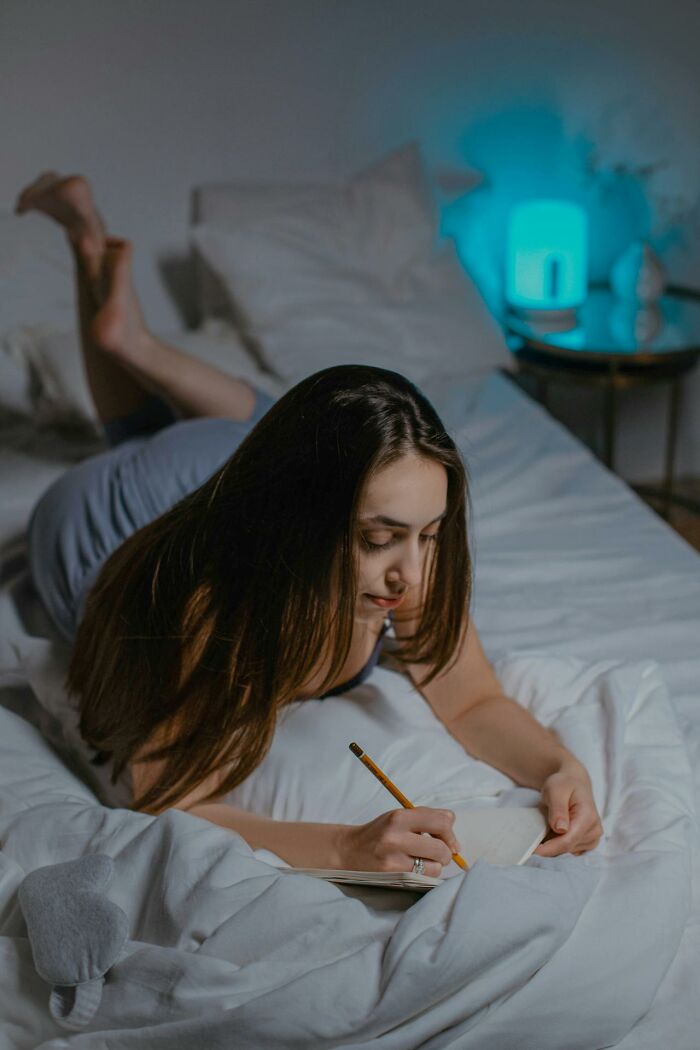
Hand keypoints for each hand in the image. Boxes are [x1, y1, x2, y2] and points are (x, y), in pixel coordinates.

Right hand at [338, 807, 460, 875]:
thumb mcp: (399, 817)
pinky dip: (426, 875)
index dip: (450, 832)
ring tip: (422, 861)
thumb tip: (453, 828)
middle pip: (441, 848)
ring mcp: (394, 859)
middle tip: (437, 852)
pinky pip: (424, 878)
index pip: (441, 821)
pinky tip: (415, 869)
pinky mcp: (393, 876)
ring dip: (435, 866)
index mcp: (399, 817)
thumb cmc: (379, 833)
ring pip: (435, 867)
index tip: (447, 838)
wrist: (349, 851)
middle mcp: (396, 837)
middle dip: (445, 853)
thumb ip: (426, 817)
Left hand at [534, 760, 602, 856]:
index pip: (567, 841)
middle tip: (532, 835)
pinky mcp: (587, 843)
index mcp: (588, 817)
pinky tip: (553, 832)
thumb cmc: (563, 784)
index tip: (531, 851)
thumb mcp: (555, 789)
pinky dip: (557, 844)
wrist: (573, 783)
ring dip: (552, 844)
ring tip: (546, 826)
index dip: (548, 849)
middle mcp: (594, 831)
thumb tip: (561, 829)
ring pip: (566, 851)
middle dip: (548, 846)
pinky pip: (569, 850)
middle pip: (566, 848)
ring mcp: (592, 839)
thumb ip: (558, 808)